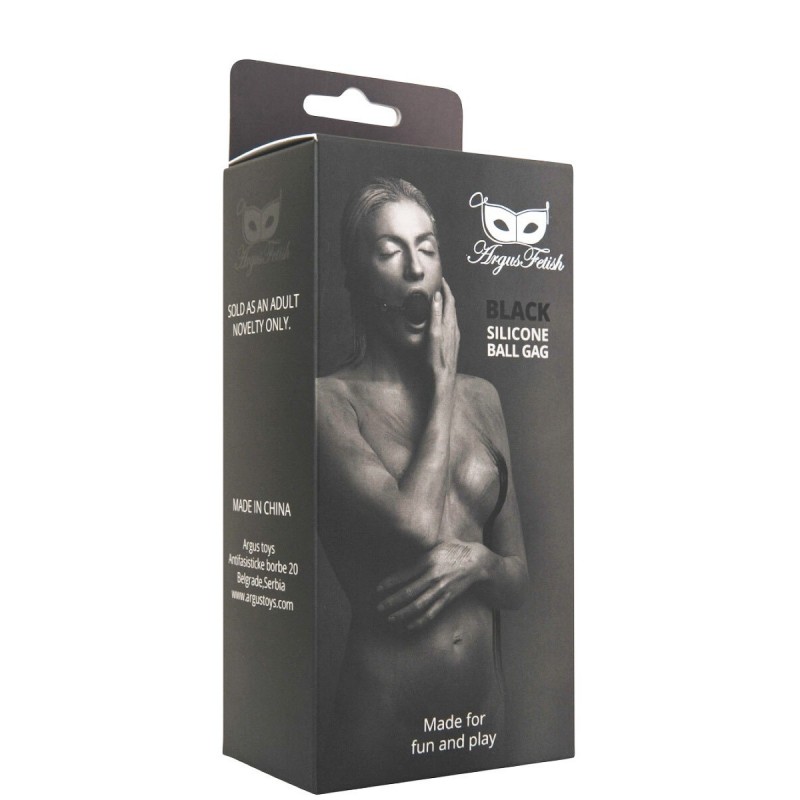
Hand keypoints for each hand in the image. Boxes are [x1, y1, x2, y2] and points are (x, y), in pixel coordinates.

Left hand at [376, 541, 490, 630]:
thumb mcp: (435, 545)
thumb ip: (420, 551)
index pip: (405, 573)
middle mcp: (433, 576)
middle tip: (379, 607)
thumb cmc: (453, 549)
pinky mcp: (448, 598)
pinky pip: (432, 612)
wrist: (476, 561)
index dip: (390, 582)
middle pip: (409, 591)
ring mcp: (441, 588)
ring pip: (419, 604)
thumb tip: (401, 549)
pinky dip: (420, 620)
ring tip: (390, 618)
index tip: (378, 589)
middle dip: (392, 601)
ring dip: (403, 613)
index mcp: (428, 560)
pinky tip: (409, 625)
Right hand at [427, 277, 459, 389]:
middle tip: (439, 284)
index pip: (450, 299)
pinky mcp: (453, 341)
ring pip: (452, 314)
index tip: (441, 278)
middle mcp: (455, 327)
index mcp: (450, 323)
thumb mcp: (433, 334)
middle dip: (447, 293)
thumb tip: (438, 296)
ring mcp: (455, 334)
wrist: (444, 377)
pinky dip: (447, 314)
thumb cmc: (436, 358)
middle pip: (452, 305)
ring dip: (447, 303)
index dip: (446, 287)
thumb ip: (436, 314)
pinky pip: (451, 322)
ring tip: (439, 297)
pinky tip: (442, 318)